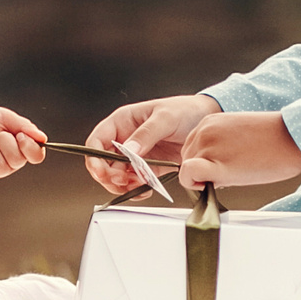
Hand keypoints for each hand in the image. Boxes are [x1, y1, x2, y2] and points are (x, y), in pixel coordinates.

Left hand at [0, 100, 48, 178]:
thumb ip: (25, 127)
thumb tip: (42, 138)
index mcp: (23, 147)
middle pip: (17, 160)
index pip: (36, 155)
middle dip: (5, 142)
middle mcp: (13, 160)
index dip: (30, 147)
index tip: (20, 135)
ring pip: (0, 165)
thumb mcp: (7, 118)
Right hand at [83, 94, 217, 192]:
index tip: (102, 171)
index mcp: (122, 122)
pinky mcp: (149, 167)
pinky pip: (135, 182)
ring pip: (117, 176)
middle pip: (103, 163)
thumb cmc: (185, 110)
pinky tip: (146, 188)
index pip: (97, 141)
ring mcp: (136, 155)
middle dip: (110, 176)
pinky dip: (137, 189)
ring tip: (138, 185)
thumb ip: (146, 134)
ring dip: (123, 185)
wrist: (206, 120)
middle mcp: (125, 139)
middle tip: (123, 181)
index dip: (94, 158)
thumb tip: (128, 151)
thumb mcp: (165, 118)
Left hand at [177, 111, 300, 189]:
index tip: (220, 167)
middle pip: (186, 158)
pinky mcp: (215, 164)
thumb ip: (219, 145)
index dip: (203, 161)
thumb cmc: (275, 139)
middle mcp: (204, 131)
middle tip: (228, 175)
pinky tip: (214, 185)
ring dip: (202, 179)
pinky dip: (194, 184)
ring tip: (231, 177)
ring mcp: (208, 146)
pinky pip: (188, 175)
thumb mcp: (238, 134)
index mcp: (209, 121)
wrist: (293, 138)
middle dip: (201, 171)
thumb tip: (210, 168)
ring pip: (185, 169)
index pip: (191, 146)